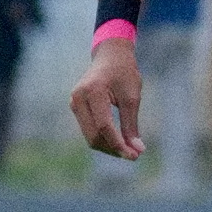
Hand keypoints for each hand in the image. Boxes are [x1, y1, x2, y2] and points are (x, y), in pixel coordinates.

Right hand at [67, 36, 145, 161]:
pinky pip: (88, 130)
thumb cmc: (124, 72)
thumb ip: (132, 124)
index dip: (119, 144)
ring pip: (89, 136)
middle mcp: (78, 98)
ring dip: (108, 147)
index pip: (104, 126)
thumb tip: (137, 150)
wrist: (110, 55)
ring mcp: (74, 103)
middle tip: (134, 155)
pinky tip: (118, 142)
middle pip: (94, 135)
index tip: (135, 155)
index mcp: (93, 91)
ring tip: (128, 150)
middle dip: (114, 149)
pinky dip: (103, 139)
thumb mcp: (132, 96)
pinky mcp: (75, 107)